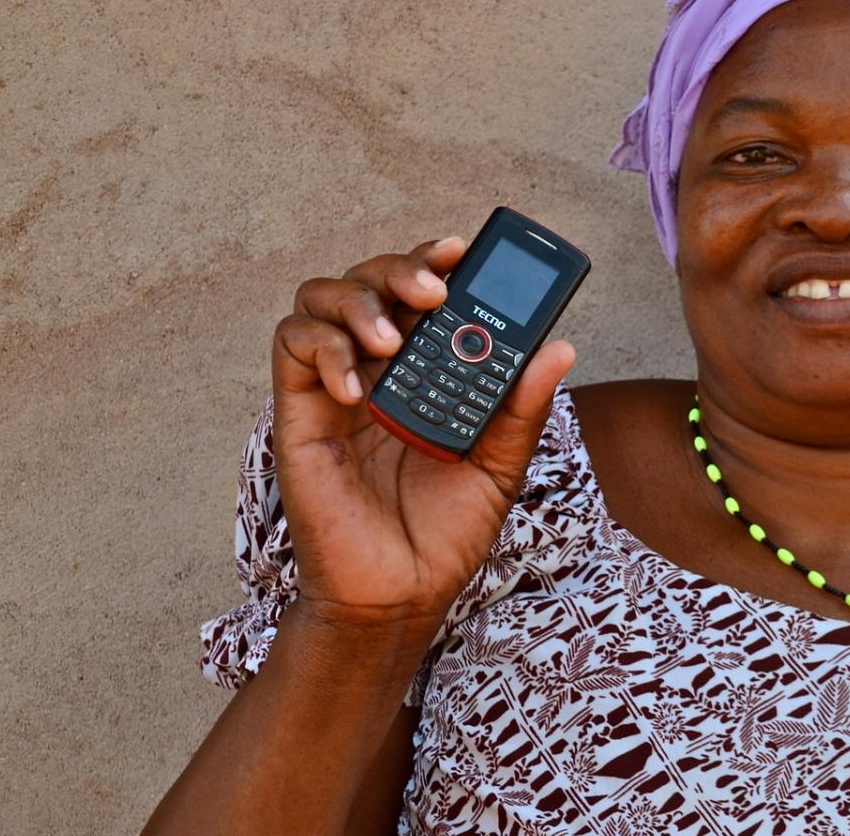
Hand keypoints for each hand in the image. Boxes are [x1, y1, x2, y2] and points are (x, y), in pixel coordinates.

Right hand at [269, 237, 575, 625]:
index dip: (436, 261)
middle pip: (371, 281)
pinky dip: (324, 348)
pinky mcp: (300, 415)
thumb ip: (522, 407)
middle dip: (400, 269)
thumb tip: (557, 347)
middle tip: (434, 290)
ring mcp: (335, 390)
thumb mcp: (499, 467)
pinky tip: (359, 387)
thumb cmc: (442, 536)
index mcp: (426, 375)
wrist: (399, 598)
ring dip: (358, 300)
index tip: (465, 250)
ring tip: (393, 337)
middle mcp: (377, 371)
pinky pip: (292, 348)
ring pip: (321, 299)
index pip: (422, 295)